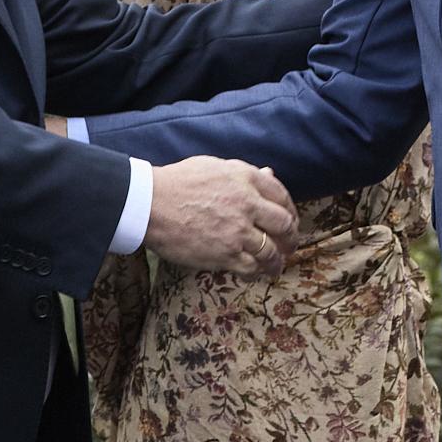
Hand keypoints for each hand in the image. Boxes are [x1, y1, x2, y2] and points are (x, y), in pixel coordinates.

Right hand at [143, 158, 297, 275]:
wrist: (150, 204)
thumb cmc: (178, 182)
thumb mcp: (215, 167)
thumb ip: (245, 174)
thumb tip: (270, 174)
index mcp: (246, 178)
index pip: (282, 195)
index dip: (289, 210)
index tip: (288, 220)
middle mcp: (248, 204)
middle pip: (284, 224)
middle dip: (290, 237)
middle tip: (289, 245)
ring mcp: (238, 231)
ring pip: (271, 251)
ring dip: (276, 261)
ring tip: (275, 266)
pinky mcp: (225, 254)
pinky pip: (251, 267)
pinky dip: (257, 272)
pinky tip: (256, 274)